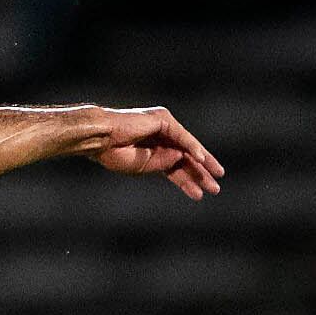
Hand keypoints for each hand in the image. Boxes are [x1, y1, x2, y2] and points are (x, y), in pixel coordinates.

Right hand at [88, 106, 223, 199]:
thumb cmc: (112, 152)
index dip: (187, 181)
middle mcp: (160, 138)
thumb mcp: (141, 166)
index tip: (199, 194)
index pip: (176, 167)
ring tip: (217, 176)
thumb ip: (163, 164)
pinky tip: (202, 161)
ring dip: (203, 162)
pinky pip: (182, 137)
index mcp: (152, 151)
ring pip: (188, 147)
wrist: (99, 138)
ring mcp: (163, 127)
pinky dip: (192, 148)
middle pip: (186, 158)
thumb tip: (182, 157)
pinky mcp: (163, 120)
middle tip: (215, 189)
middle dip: (200, 174)